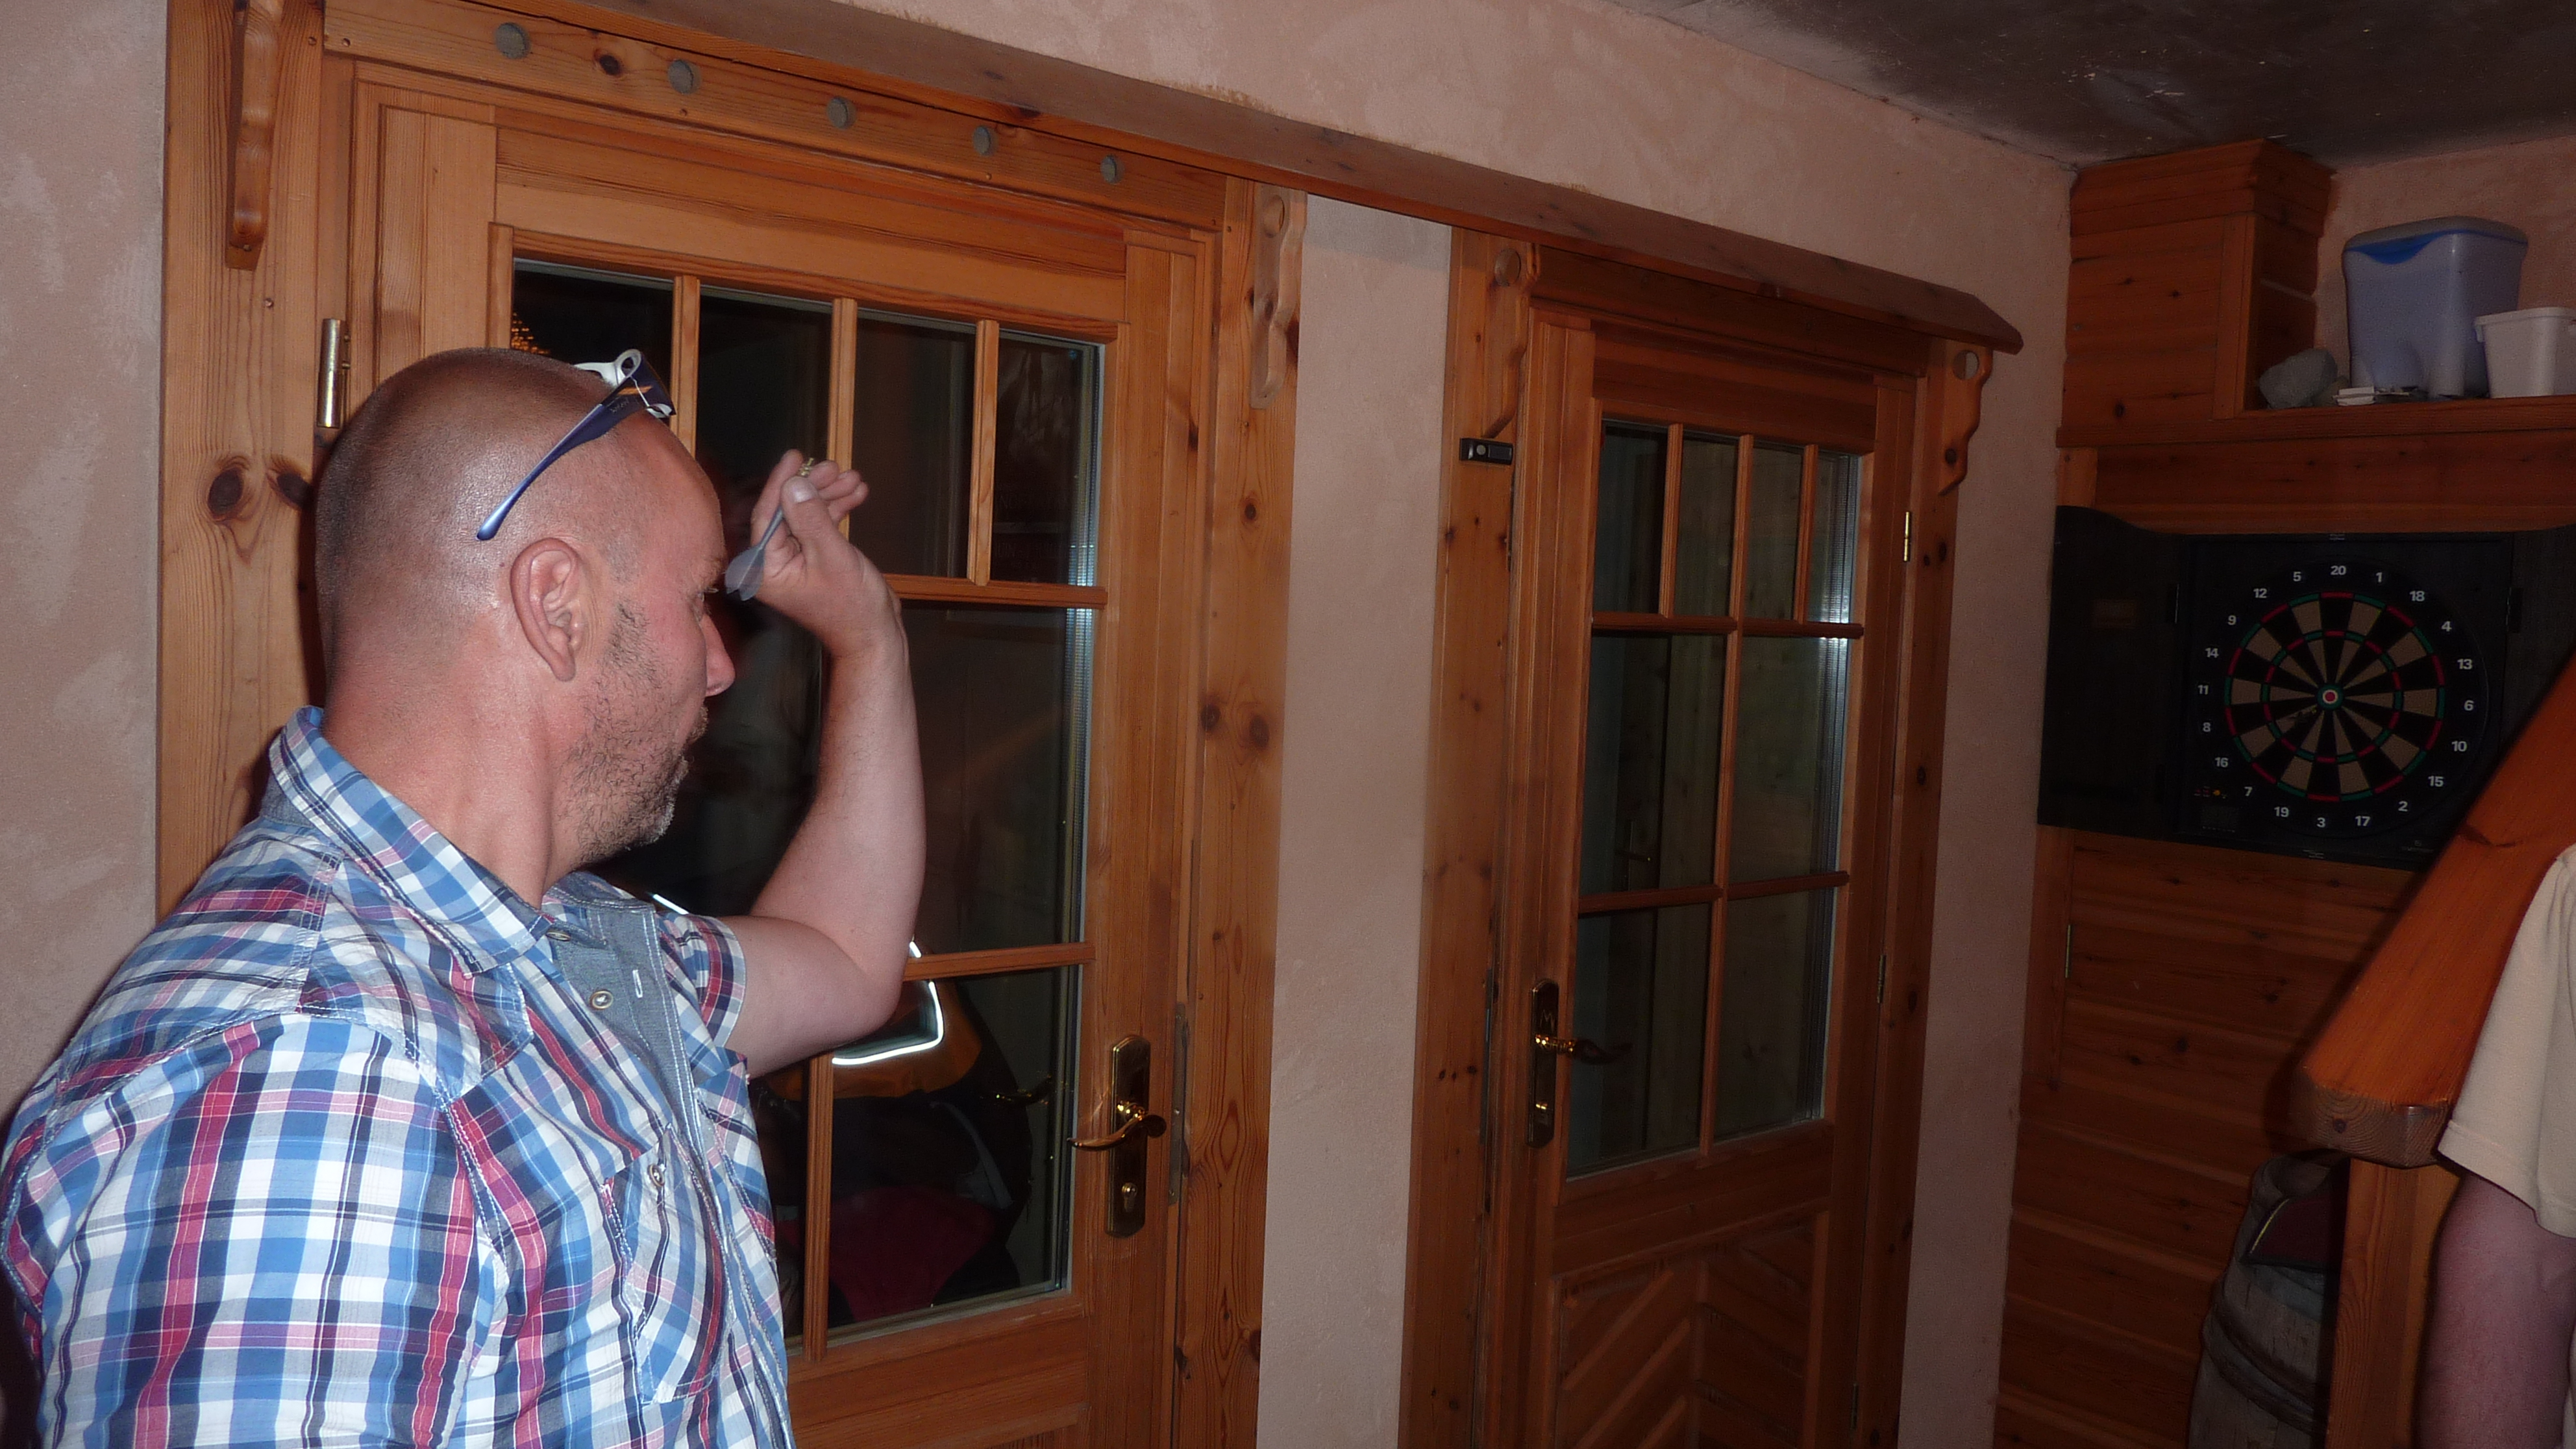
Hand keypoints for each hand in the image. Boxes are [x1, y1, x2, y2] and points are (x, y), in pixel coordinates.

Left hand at [740, 450, 900, 658]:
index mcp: (765, 569)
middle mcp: (773, 563)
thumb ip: (812, 518)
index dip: (782, 483)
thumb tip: (795, 483)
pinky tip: (856, 494)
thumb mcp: (832, 557)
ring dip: (830, 495)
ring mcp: (794, 560)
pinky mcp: (814, 557)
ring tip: (853, 479)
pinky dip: (837, 509)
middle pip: (787, 511)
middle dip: (812, 487)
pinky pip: (820, 526)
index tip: (795, 457)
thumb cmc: (852, 606)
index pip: (766, 515)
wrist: (874, 635)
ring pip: (806, 514)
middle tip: (834, 467)